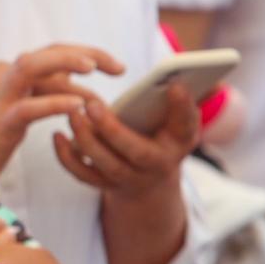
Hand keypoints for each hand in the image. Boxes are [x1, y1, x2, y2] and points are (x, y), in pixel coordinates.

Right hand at [0, 45, 122, 189]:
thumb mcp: (16, 112)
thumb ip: (41, 96)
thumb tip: (79, 90)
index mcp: (6, 74)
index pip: (50, 52)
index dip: (85, 53)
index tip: (114, 66)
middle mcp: (1, 78)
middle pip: (45, 53)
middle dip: (85, 54)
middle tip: (117, 67)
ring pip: (32, 67)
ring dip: (65, 64)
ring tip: (94, 69)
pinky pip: (29, 107)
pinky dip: (56, 102)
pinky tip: (79, 105)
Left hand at [52, 83, 198, 199]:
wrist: (149, 181)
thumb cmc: (162, 137)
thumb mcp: (179, 122)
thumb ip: (185, 101)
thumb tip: (207, 79)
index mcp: (180, 143)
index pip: (186, 126)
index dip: (182, 107)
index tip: (175, 85)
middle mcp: (157, 165)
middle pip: (136, 151)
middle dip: (113, 129)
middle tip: (91, 104)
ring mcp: (129, 178)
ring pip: (107, 164)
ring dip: (86, 139)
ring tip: (73, 113)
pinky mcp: (105, 184)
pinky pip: (83, 175)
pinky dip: (68, 157)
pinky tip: (57, 135)